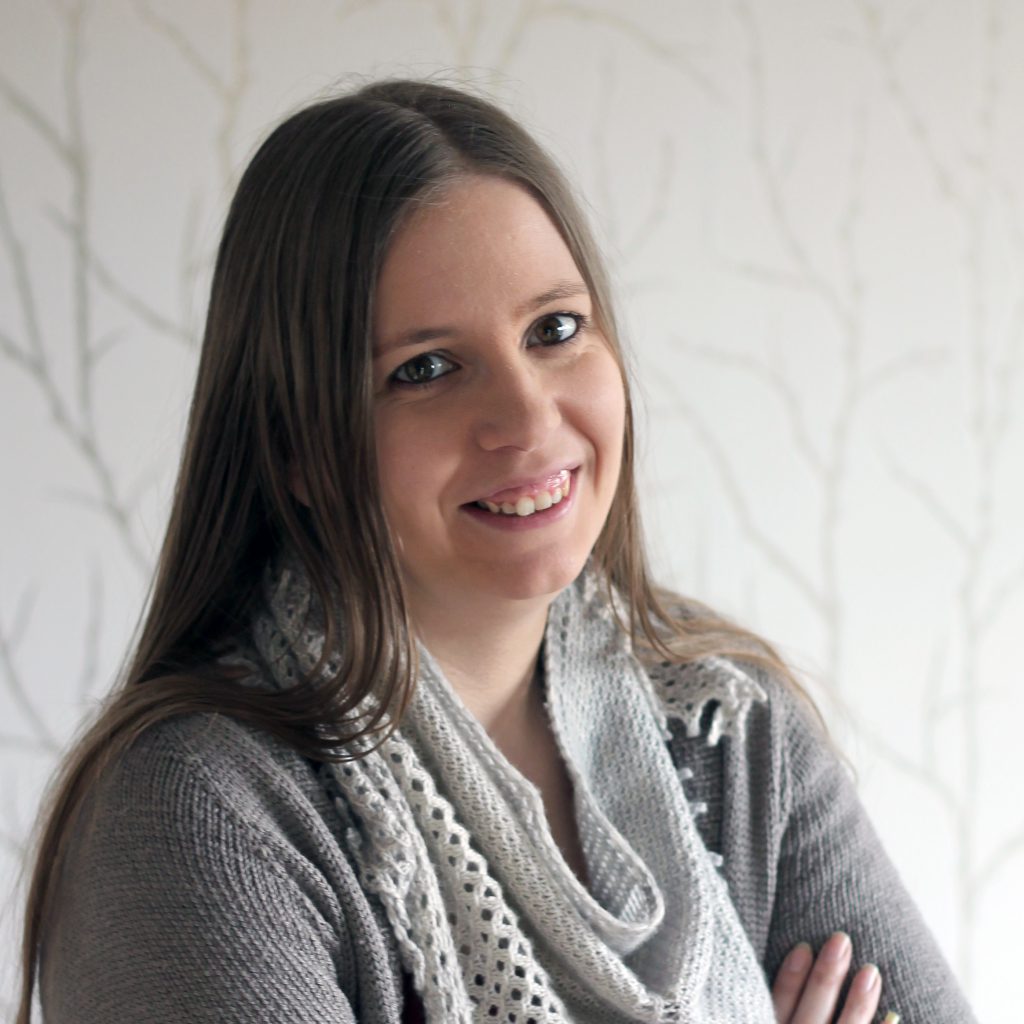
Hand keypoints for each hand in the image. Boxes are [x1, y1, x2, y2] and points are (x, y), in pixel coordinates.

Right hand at [772, 932, 897, 1023]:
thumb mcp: (757, 1023)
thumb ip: (775, 1000)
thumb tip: (794, 952)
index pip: (780, 1002)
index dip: (791, 975)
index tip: (804, 946)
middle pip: (812, 1011)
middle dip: (827, 976)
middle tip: (841, 940)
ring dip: (858, 1002)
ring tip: (871, 971)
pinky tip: (893, 1015)